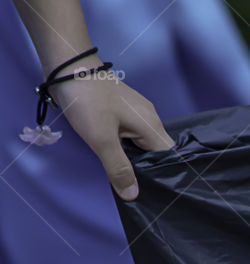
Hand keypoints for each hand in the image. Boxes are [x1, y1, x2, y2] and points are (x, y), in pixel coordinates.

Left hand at [53, 67, 173, 198]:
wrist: (67, 68)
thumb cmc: (87, 100)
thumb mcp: (102, 140)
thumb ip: (118, 169)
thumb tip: (133, 195)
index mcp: (152, 125)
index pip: (168, 158)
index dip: (162, 175)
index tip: (153, 192)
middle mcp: (149, 119)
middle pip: (157, 153)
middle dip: (147, 170)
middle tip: (134, 189)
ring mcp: (136, 114)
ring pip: (143, 145)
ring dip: (134, 160)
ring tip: (124, 177)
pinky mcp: (122, 112)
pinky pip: (132, 136)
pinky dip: (125, 148)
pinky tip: (115, 156)